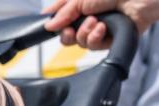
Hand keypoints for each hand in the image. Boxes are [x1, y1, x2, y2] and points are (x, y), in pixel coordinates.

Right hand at [43, 0, 158, 48]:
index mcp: (82, 6)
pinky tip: (103, 29)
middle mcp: (90, 17)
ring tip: (96, 23)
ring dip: (85, 34)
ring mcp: (100, 29)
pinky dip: (96, 39)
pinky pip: (94, 47)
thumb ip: (65, 12)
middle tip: (70, 29)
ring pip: (80, 43)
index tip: (52, 26)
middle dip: (68, 34)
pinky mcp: (110, 39)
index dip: (55, 24)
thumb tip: (49, 25)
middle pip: (67, 36)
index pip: (61, 18)